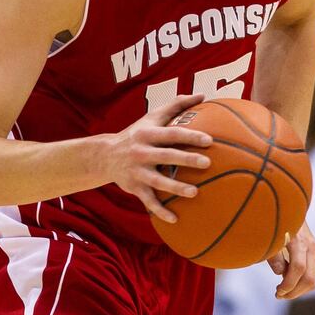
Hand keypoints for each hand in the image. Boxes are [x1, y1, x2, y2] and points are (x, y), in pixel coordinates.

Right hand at [106, 94, 210, 222]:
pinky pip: (149, 201)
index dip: (189, 136)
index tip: (209, 140)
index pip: (171, 133)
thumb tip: (202, 95)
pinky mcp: (134, 187)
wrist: (105, 155)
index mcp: (147, 134)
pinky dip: (160, 211)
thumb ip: (176, 105)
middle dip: (186, 160)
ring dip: (175, 188)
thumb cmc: (137, 133)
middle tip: (207, 163)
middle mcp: (141, 152)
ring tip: (194, 193)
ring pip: (158, 181)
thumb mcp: (151, 117)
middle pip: (166, 156)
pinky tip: (176, 219)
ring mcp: (137, 171)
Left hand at [267, 221, 314, 298]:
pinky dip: (301, 280)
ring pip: (313, 278)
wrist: (288, 203)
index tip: (277, 292)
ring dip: (299, 288)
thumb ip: (273, 254)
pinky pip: (312, 272)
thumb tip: (280, 273)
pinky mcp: (314, 252)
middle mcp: (311, 247)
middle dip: (295, 292)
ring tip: (282, 290)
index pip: (298, 270)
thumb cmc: (274, 219)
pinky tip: (287, 280)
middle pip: (310, 278)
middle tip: (279, 295)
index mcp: (300, 242)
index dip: (288, 285)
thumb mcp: (270, 235)